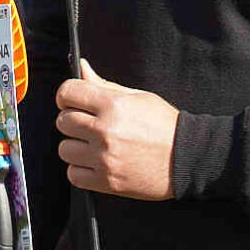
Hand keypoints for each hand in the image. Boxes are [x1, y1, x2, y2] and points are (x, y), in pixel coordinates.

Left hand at [56, 60, 178, 199]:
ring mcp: (104, 158)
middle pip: (63, 121)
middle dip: (73, 121)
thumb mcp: (138, 97)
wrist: (186, 159)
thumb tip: (81, 68)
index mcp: (113, 105)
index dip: (67, 95)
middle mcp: (105, 131)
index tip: (72, 101)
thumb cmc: (164, 126)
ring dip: (76, 147)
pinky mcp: (106, 181)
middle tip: (89, 125)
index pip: (68, 92)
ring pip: (65, 149)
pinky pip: (73, 174)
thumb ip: (105, 85)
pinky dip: (80, 169)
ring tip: (94, 146)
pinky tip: (95, 163)